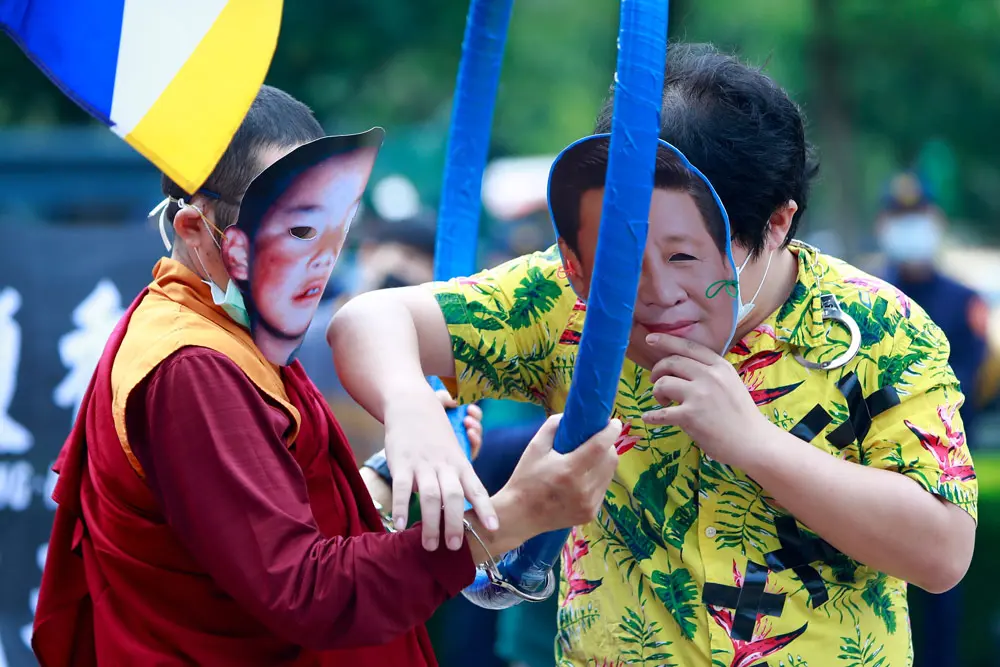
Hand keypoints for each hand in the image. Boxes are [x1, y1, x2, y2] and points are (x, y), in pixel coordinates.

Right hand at [383, 383, 494, 551]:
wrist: (412, 405)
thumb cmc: (436, 436)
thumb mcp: (454, 454)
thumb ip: (458, 479)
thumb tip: (464, 510)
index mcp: (461, 464)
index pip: (477, 488)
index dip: (486, 508)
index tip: (494, 528)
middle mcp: (445, 465)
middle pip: (453, 496)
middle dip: (455, 523)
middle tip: (455, 547)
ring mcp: (423, 464)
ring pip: (430, 495)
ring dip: (430, 522)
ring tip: (430, 546)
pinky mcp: (401, 462)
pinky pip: (402, 487)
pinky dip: (402, 507)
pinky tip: (399, 525)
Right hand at [496, 415, 621, 539]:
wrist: (521, 515)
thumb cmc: (525, 479)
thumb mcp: (534, 448)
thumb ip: (553, 427)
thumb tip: (570, 416)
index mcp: (569, 470)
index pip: (600, 446)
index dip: (611, 431)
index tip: (614, 422)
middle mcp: (583, 488)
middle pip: (610, 459)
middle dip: (608, 445)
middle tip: (598, 439)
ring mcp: (589, 503)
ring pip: (609, 474)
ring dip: (605, 461)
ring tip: (592, 457)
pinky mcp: (591, 513)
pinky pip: (603, 488)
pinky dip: (599, 478)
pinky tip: (585, 476)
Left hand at [641, 333, 770, 468]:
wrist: (754, 442)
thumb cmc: (742, 415)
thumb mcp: (730, 383)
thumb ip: (710, 372)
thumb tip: (682, 366)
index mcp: (720, 366)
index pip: (688, 346)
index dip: (666, 341)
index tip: (650, 339)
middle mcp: (710, 376)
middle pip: (672, 362)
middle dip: (657, 370)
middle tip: (655, 380)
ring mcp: (699, 395)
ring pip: (663, 383)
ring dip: (657, 392)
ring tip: (663, 402)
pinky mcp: (691, 416)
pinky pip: (661, 413)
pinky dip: (651, 416)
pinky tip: (649, 417)